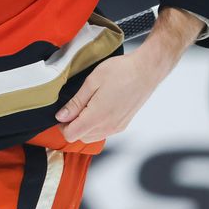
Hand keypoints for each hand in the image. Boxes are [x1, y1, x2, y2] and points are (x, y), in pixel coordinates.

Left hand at [55, 8, 201, 142]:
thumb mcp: (92, 82)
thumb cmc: (121, 72)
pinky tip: (98, 107)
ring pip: (93, 136)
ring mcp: (117, 127)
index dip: (62, 125)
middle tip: (73, 106)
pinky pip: (104, 132)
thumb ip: (75, 102)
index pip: (71, 135)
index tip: (63, 112)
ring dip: (85, 126)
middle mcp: (108, 127)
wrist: (146, 70)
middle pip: (81, 137)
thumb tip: (61, 116)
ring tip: (87, 105)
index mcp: (97, 117)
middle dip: (73, 126)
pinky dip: (97, 125)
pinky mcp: (124, 124)